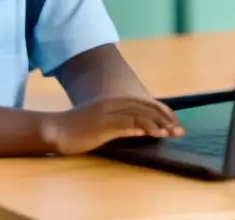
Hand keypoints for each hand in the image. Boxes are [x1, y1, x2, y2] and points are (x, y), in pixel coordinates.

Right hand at [40, 96, 182, 155]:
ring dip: (156, 124)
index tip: (174, 121)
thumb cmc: (79, 128)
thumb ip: (122, 123)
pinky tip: (149, 134)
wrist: (56, 130)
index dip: (162, 111)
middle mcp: (114, 104)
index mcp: (115, 101)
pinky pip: (124, 125)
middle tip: (178, 129)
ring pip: (139, 116)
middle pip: (145, 108)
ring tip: (169, 132)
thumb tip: (141, 130)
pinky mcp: (102, 125)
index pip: (145, 103)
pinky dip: (139, 129)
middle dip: (165, 118)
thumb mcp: (104, 122)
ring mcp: (108, 114)